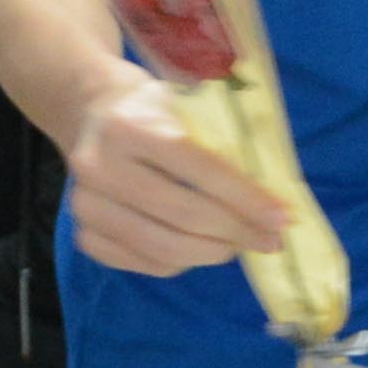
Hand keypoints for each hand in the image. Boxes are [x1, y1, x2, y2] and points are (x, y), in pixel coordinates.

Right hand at [62, 70, 289, 275]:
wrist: (96, 114)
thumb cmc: (156, 109)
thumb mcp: (188, 104)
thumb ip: (225, 141)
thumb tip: (274, 201)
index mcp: (129, 125)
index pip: (199, 169)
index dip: (246, 197)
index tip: (282, 218)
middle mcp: (98, 166)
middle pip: (183, 214)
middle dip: (236, 231)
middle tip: (270, 241)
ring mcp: (86, 205)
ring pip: (164, 247)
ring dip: (213, 252)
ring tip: (239, 244)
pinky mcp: (85, 235)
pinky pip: (145, 263)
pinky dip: (182, 262)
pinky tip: (203, 248)